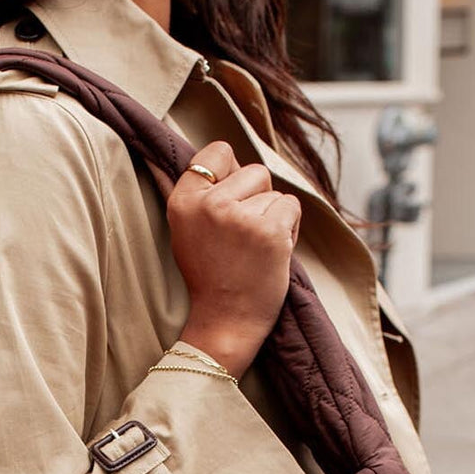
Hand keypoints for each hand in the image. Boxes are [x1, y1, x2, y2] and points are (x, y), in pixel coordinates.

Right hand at [167, 140, 301, 379]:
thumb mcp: (188, 231)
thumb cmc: (213, 277)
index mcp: (183, 201)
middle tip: (243, 237)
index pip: (217, 151)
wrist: (225, 322)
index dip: (232, 173)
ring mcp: (239, 218)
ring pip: (274, 192)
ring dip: (274, 217)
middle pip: (254, 171)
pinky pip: (291, 207)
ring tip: (255, 248)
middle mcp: (209, 205)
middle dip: (257, 198)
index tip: (230, 202)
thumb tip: (231, 160)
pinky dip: (290, 229)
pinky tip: (272, 252)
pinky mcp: (268, 232)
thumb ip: (203, 195)